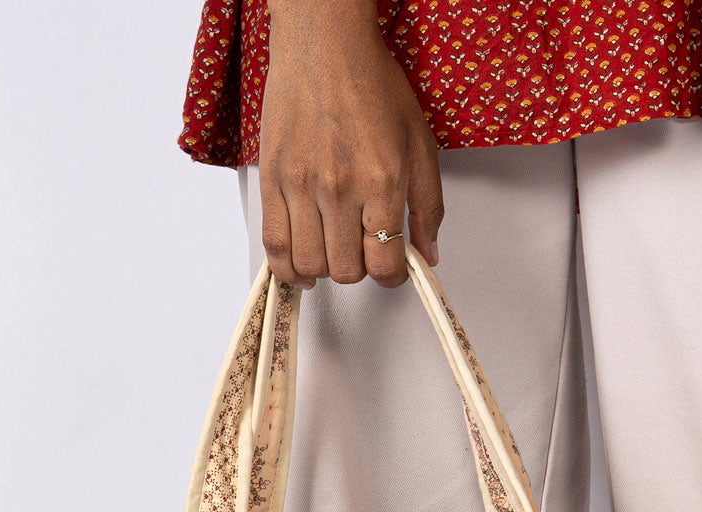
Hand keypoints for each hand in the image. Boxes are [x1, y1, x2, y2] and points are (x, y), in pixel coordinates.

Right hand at [260, 0, 442, 287]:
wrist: (324, 45)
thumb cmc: (372, 84)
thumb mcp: (419, 143)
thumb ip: (428, 205)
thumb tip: (428, 254)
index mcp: (382, 181)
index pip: (384, 263)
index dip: (392, 276)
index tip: (392, 269)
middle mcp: (340, 188)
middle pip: (346, 271)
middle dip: (360, 269)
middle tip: (364, 250)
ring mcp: (302, 186)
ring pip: (311, 264)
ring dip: (326, 269)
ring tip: (334, 252)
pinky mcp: (273, 181)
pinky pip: (274, 245)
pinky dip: (287, 268)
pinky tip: (301, 269)